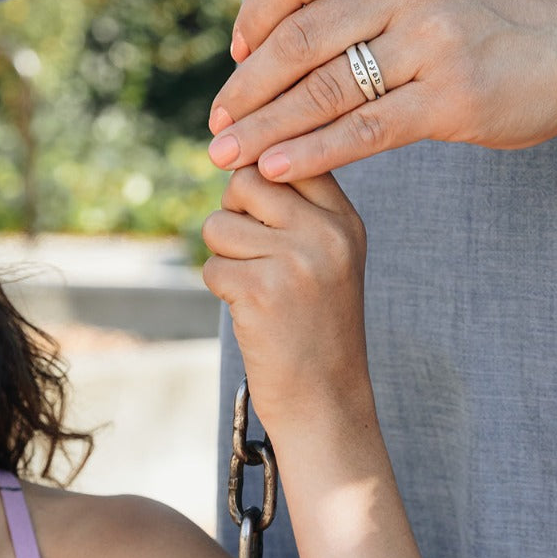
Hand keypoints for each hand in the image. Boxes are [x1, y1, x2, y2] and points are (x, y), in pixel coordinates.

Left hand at [202, 167, 368, 433]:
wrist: (326, 400)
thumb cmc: (316, 324)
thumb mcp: (329, 256)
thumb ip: (297, 208)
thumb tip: (241, 161)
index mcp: (345, 220)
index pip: (290, 157)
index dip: (259, 170)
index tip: (251, 198)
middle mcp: (326, 233)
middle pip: (246, 180)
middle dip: (232, 211)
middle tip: (249, 248)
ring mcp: (296, 261)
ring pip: (219, 224)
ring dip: (223, 254)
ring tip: (254, 284)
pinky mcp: (261, 290)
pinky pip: (212, 266)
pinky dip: (220, 288)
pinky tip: (250, 310)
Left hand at [207, 0, 556, 180]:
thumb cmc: (481, 22)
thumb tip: (269, 36)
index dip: (254, 16)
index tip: (234, 56)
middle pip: (301, 40)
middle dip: (248, 88)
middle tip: (215, 121)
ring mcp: (432, 44)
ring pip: (326, 90)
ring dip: (266, 126)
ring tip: (227, 154)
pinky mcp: (451, 100)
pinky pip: (365, 130)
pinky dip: (313, 151)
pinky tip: (278, 168)